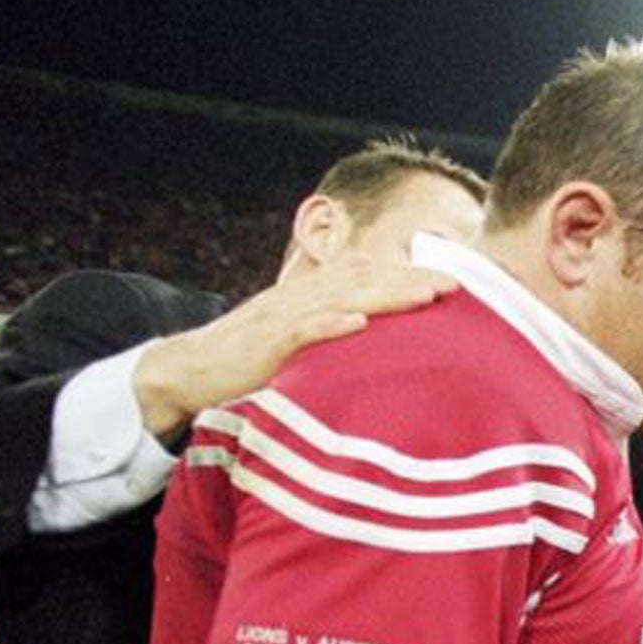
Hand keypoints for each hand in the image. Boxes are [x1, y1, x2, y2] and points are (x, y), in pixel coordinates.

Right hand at [132, 254, 456, 437]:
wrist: (188, 370)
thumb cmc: (249, 359)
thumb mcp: (298, 339)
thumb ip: (332, 329)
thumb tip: (373, 330)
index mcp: (311, 295)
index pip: (367, 276)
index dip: (407, 274)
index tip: (452, 279)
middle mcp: (301, 298)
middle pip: (364, 281)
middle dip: (409, 279)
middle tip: (455, 282)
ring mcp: (282, 317)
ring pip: (342, 299)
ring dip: (384, 295)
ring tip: (424, 295)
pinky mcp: (265, 343)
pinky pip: (300, 331)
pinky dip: (329, 325)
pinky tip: (358, 322)